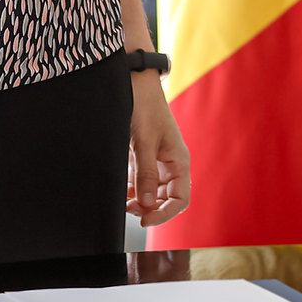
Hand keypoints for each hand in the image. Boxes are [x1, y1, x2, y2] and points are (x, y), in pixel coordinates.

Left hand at [128, 71, 190, 226]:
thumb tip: (146, 206)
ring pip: (152, 193)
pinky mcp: (143, 156)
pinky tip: (121, 191)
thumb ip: (145, 174)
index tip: (144, 220)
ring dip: (139, 201)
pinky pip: (141, 181)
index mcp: (179, 161)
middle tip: (128, 209)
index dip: (165, 214)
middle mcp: (170, 164)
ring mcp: (157, 161)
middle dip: (149, 208)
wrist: (134, 82)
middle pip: (166, 199)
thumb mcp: (144, 142)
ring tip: (122, 201)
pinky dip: (132, 190)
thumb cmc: (145, 106)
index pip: (180, 199)